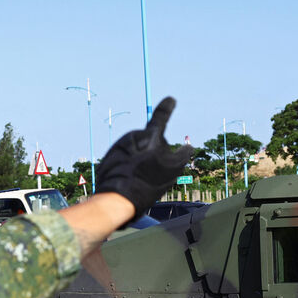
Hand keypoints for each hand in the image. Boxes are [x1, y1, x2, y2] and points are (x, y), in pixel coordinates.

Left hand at [95, 97, 193, 221]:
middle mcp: (132, 136)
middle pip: (149, 143)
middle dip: (153, 154)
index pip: (161, 117)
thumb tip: (188, 147)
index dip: (167, 108)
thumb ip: (183, 155)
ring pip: (136, 152)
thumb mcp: (173, 169)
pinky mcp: (109, 157)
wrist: (117, 198)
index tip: (171, 100)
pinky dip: (128, 168)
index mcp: (149, 135)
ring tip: (140, 179)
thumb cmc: (147, 183)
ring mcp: (118, 146)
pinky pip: (124, 160)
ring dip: (140, 162)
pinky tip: (130, 181)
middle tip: (153, 173)